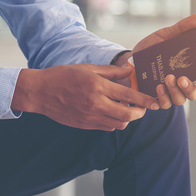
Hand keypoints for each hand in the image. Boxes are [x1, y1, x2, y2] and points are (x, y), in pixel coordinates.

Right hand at [12, 63, 159, 130]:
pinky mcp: (85, 125)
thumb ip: (111, 72)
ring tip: (125, 109)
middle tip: (142, 108)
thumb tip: (129, 71)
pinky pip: (107, 127)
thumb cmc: (63, 76)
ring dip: (126, 118)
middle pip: (127, 115)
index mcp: (97, 86)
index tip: (155, 102)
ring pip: (118, 124)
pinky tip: (112, 113)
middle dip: (139, 113)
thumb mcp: (87, 68)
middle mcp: (95, 103)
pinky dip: (114, 122)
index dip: (145, 100)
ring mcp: (90, 116)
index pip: (128, 96)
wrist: (40, 92)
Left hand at [133, 13, 195, 108]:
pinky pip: (164, 104)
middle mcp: (181, 84)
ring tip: (168, 78)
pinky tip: (158, 87)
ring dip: (175, 91)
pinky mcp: (156, 99)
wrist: (129, 59)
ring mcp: (169, 93)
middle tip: (182, 78)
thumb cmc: (151, 49)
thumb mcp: (165, 35)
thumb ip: (182, 28)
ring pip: (180, 100)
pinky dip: (162, 97)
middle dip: (190, 88)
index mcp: (188, 70)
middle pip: (193, 93)